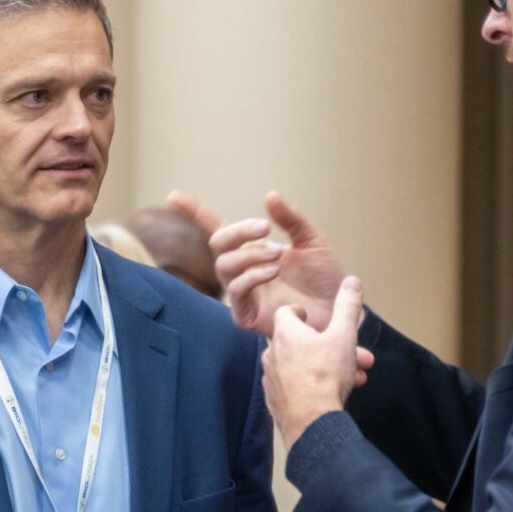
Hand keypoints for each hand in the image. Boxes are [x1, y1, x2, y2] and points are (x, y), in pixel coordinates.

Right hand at [168, 190, 348, 339]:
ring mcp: (243, 293)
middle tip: (265, 228)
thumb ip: (291, 220)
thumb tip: (270, 196)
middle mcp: (242, 270)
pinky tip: (274, 271)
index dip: (195, 212)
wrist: (339, 311)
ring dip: (249, 254)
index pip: (218, 228)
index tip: (173, 196)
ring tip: (277, 254)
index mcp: (253, 250)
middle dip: (238, 232)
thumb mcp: (312, 242)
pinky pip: (237, 291)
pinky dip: (252, 275)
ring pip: (224, 266)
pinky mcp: (247, 315)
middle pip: (218, 243)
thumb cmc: (325, 280)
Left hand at [265, 277, 371, 445]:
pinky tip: (330, 394)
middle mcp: (272, 355)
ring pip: (299, 367)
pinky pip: (293, 388)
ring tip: (351, 377)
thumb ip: (348, 306)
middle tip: (351, 355)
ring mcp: (271, 380)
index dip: (299, 312)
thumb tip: (352, 281)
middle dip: (327, 347)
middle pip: (298, 343)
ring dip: (323, 368)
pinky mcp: (275, 402)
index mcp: (285, 334)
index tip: (311, 316)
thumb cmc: (325, 376)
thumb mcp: (344, 336)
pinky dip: (310, 387)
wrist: (312, 423)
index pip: (285, 313)